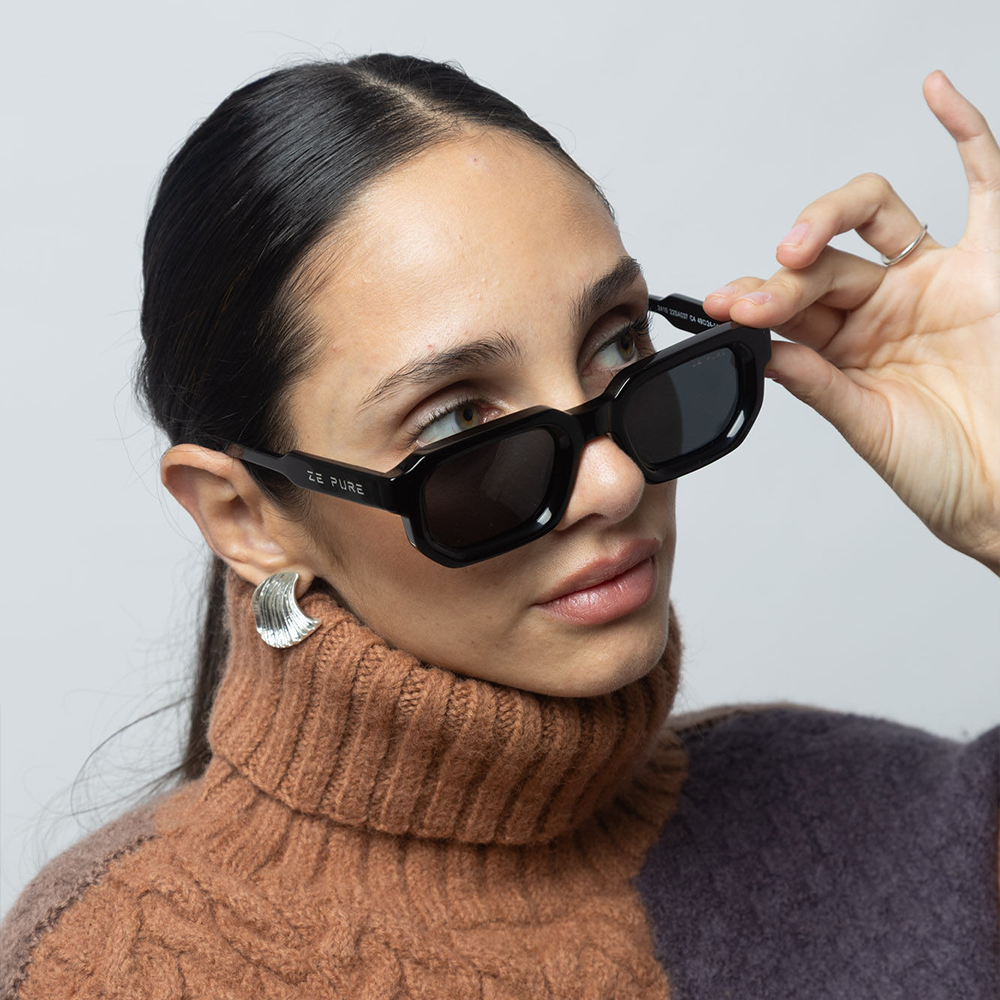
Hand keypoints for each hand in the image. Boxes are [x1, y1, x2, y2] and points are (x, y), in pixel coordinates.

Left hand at [704, 71, 999, 574]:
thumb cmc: (943, 469)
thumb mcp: (867, 426)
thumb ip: (818, 383)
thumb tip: (761, 350)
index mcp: (844, 348)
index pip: (790, 306)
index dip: (755, 301)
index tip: (721, 307)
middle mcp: (882, 306)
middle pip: (821, 264)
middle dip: (782, 278)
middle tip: (756, 296)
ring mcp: (933, 279)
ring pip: (874, 217)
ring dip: (828, 216)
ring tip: (798, 244)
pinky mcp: (989, 263)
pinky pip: (985, 184)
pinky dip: (964, 133)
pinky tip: (934, 92)